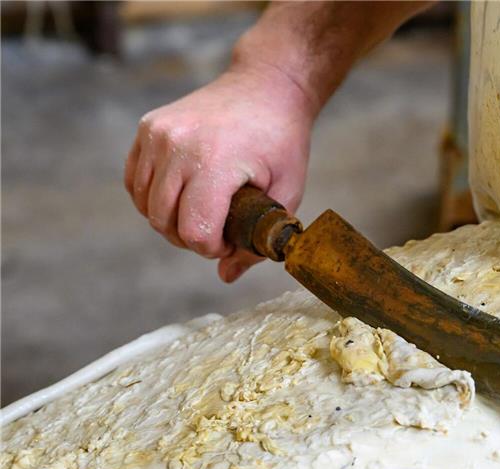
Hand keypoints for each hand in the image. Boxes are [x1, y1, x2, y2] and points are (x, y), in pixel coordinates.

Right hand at [124, 63, 314, 281]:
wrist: (267, 86)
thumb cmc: (282, 141)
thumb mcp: (287, 193)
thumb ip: (259, 240)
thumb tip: (225, 275)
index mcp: (215, 162)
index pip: (194, 231)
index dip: (212, 247)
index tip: (231, 238)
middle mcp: (178, 146)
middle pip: (165, 222)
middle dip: (190, 238)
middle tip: (218, 229)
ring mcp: (157, 134)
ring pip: (146, 205)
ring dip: (170, 221)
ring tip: (202, 212)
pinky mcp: (148, 127)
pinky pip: (135, 181)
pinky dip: (153, 199)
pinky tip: (181, 198)